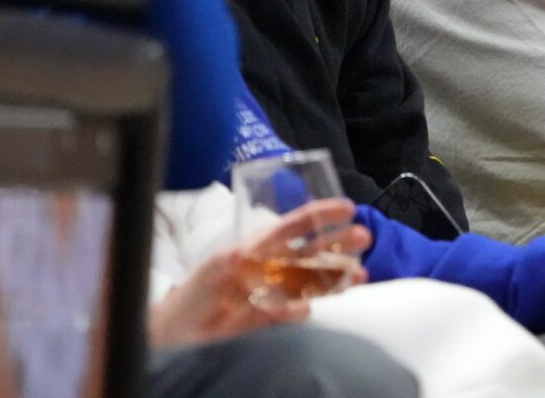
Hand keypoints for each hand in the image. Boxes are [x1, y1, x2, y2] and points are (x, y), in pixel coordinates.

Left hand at [148, 198, 369, 349]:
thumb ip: (220, 263)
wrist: (180, 336)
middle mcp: (272, 267)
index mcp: (256, 249)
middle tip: (364, 237)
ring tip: (360, 273)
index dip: (317, 215)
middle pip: (311, 250)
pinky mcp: (276, 317)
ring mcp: (276, 292)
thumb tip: (238, 253)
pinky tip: (337, 298)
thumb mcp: (203, 275)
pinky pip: (304, 307)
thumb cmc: (190, 296)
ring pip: (315, 278)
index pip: (291, 227)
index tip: (345, 208)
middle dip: (338, 243)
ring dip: (338, 273)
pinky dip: (322, 302)